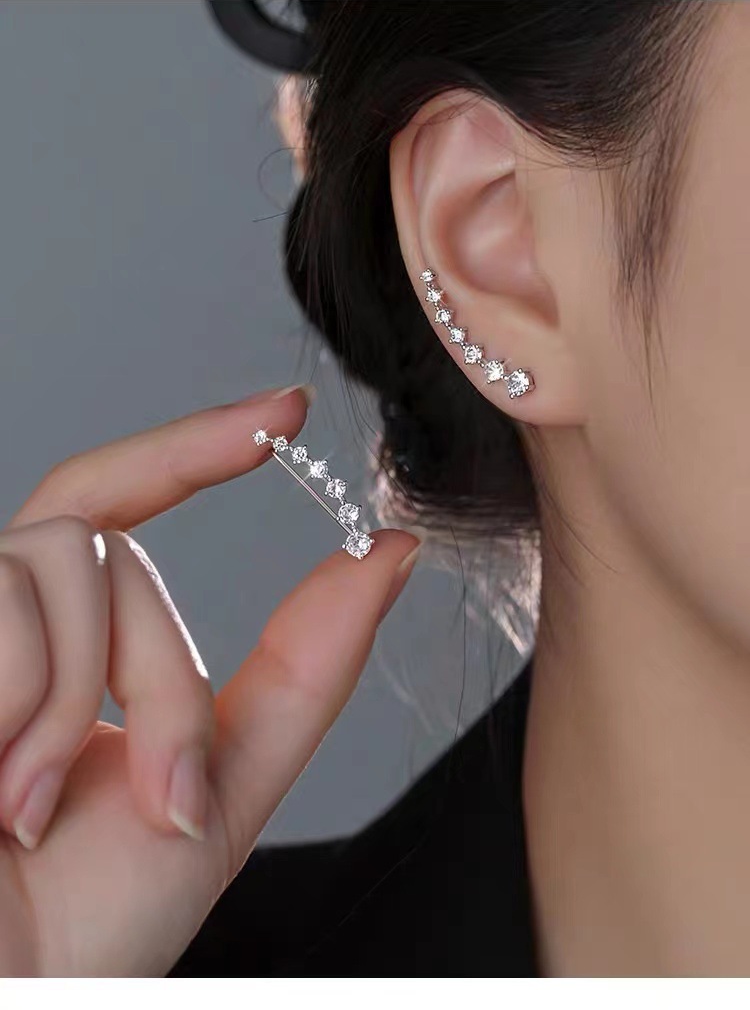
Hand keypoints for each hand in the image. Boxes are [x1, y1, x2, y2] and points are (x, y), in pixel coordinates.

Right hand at [0, 384, 419, 975]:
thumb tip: (391, 552)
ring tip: (39, 813)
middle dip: (164, 677)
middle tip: (166, 800)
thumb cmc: (93, 916)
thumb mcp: (225, 781)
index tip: (285, 415)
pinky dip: (29, 709)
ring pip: (67, 558)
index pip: (114, 503)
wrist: (5, 997)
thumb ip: (306, 664)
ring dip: (86, 701)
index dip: (194, 448)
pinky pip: (6, 603)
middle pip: (114, 546)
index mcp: (67, 647)